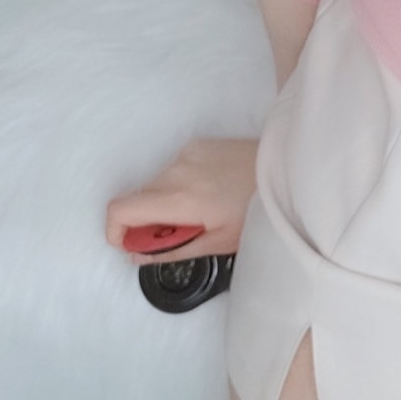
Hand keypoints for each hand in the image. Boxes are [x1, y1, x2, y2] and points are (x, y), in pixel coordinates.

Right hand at [105, 135, 258, 265]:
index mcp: (178, 198)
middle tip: (179, 235)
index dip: (116, 232)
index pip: (120, 209)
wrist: (284, 168)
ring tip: (202, 213)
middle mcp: (175, 170)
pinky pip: (174, 170)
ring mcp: (186, 153)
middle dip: (147, 222)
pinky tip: (209, 193)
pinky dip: (180, 186)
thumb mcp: (217, 242)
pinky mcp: (197, 144)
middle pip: (138, 199)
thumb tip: (136, 255)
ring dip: (165, 204)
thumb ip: (172, 250)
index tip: (132, 245)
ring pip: (156, 185)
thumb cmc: (255, 211)